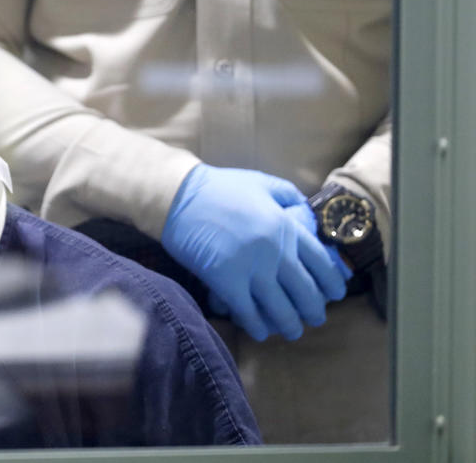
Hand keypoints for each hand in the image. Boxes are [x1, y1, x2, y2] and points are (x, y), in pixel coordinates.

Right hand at [161, 164, 347, 340]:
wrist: (179, 197)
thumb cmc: (220, 187)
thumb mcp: (262, 183)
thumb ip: (289, 197)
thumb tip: (306, 212)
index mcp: (286, 227)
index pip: (322, 264)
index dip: (333, 284)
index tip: (335, 294)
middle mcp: (275, 252)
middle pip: (306, 293)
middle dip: (314, 311)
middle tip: (315, 318)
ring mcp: (251, 269)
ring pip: (282, 311)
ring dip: (290, 326)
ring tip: (291, 331)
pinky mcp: (226, 282)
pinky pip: (249, 314)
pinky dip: (257, 327)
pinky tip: (260, 331)